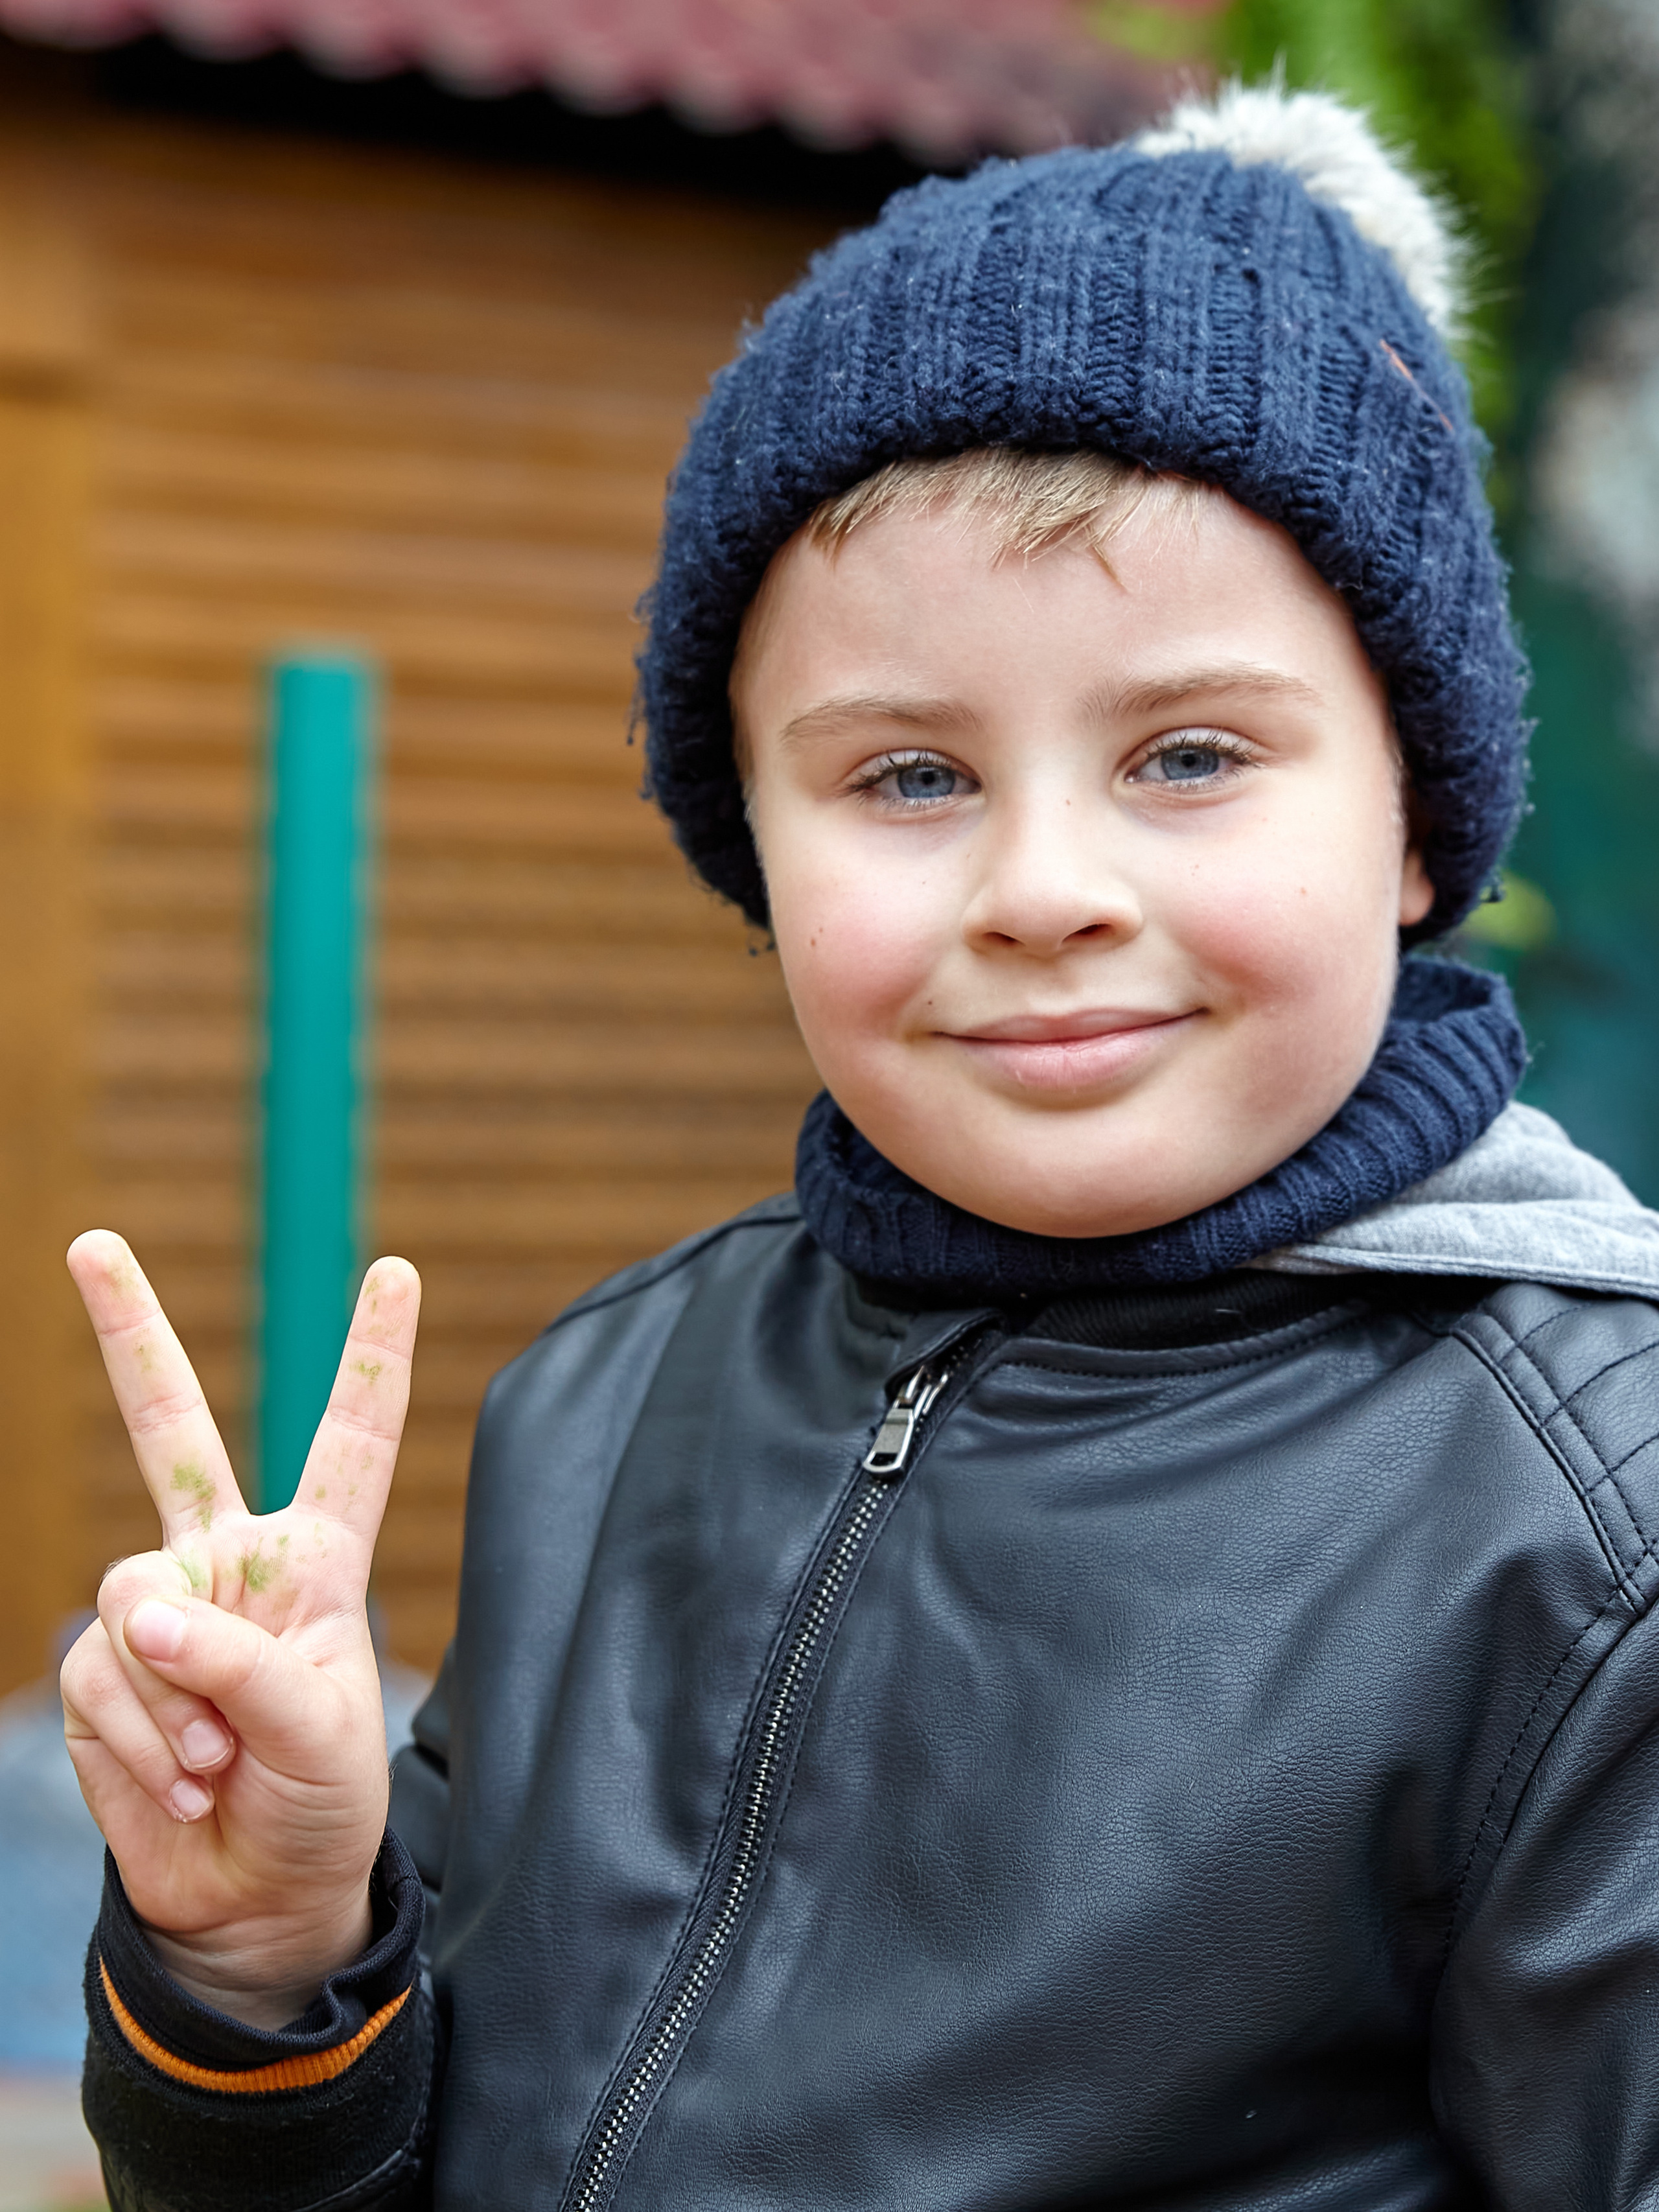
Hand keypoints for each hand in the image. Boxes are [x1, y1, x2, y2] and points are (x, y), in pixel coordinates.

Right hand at [60, 1231, 420, 2028]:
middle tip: (90, 1245)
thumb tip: (139, 1614)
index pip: (350, 1439)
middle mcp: (230, 1560)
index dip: (372, 1356)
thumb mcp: (322, 1729)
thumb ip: (241, 1663)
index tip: (396, 1270)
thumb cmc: (318, 1801)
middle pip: (169, 1429)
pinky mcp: (106, 1667)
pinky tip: (181, 1778)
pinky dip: (141, 1738)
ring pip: (133, 1597)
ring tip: (220, 1759)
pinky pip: (105, 1676)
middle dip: (127, 1335)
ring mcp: (160, 1608)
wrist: (255, 1896)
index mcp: (316, 1557)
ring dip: (176, 1698)